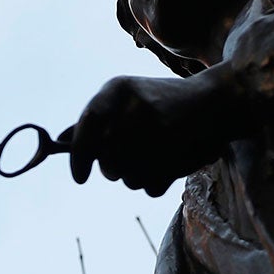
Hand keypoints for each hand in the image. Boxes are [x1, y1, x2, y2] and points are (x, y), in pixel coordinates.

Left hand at [66, 72, 234, 195]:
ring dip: (136, 176)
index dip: (79, 156)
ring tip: (154, 154)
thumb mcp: (126, 99)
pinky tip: (169, 160)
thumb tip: (57, 140)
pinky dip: (156, 181)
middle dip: (115, 168)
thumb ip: (94, 120)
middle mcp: (136, 106)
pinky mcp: (179, 151)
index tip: (80, 177)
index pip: (87, 127)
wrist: (216, 102)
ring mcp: (159, 129)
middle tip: (130, 157)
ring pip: (127, 178)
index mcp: (118, 88)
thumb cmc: (162, 103)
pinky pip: (150, 185)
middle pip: (107, 161)